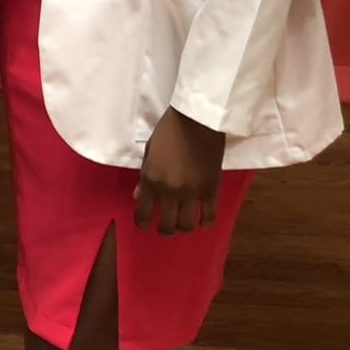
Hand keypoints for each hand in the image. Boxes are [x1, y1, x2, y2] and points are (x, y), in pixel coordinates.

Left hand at [134, 108, 224, 236]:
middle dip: (164, 229)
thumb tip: (138, 196)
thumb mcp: (149, 152)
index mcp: (150, 180)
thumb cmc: (169, 131)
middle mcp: (169, 191)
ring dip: (183, 228)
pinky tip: (203, 221)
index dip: (142, 222)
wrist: (197, 120)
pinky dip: (206, 222)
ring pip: (187, 224)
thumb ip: (144, 177)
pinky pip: (210, 215)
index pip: (143, 211)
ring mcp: (191, 192)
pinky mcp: (211, 190)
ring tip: (182, 225)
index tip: (144, 225)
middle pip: (167, 224)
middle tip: (164, 228)